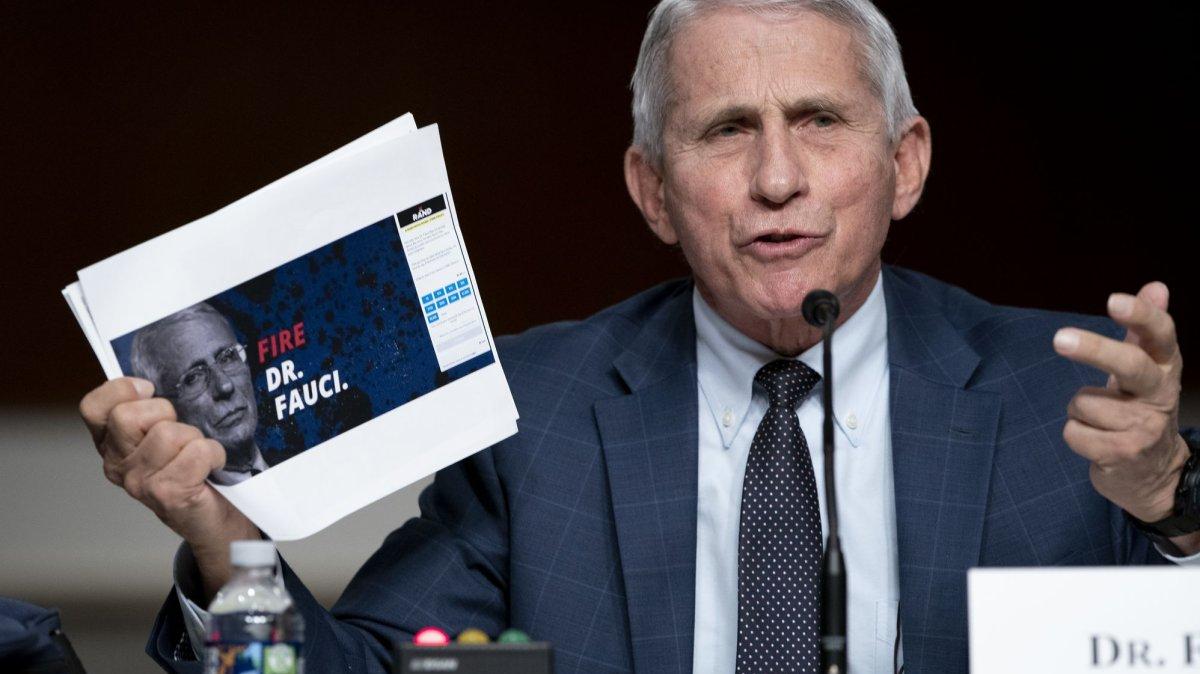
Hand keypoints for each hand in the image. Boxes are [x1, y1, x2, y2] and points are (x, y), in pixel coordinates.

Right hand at [79, 377, 260, 595]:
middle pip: (128, 416)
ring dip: (195, 437)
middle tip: (181, 432)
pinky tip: (212, 467)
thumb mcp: (165, 434)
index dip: (121, 390)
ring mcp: (140, 483)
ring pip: (168, 433)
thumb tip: (156, 377)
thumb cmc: (193, 469)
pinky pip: (196, 452)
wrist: (216, 519)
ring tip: (198, 454)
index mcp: (111, 444)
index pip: (93, 407)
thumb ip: (153, 409)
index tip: (148, 390)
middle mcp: (118, 465)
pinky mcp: (168, 494)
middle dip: (165, 413)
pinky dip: (213, 453)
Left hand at [1053, 282, 1194, 552]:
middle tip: (1060, 339)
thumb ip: (1144, 329)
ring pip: (1084, 403)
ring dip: (1079, 411)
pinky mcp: (1123, 454)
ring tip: (1099, 421)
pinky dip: (1075, 435)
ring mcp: (1144, 428)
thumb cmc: (1139, 408)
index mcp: (1164, 369)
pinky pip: (1074, 433)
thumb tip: (1157, 285)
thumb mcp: (1146, 369)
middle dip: (1095, 350)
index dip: (1141, 317)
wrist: (1155, 473)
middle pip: (1129, 365)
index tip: (1115, 301)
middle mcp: (1161, 395)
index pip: (1160, 336)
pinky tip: (1095, 441)